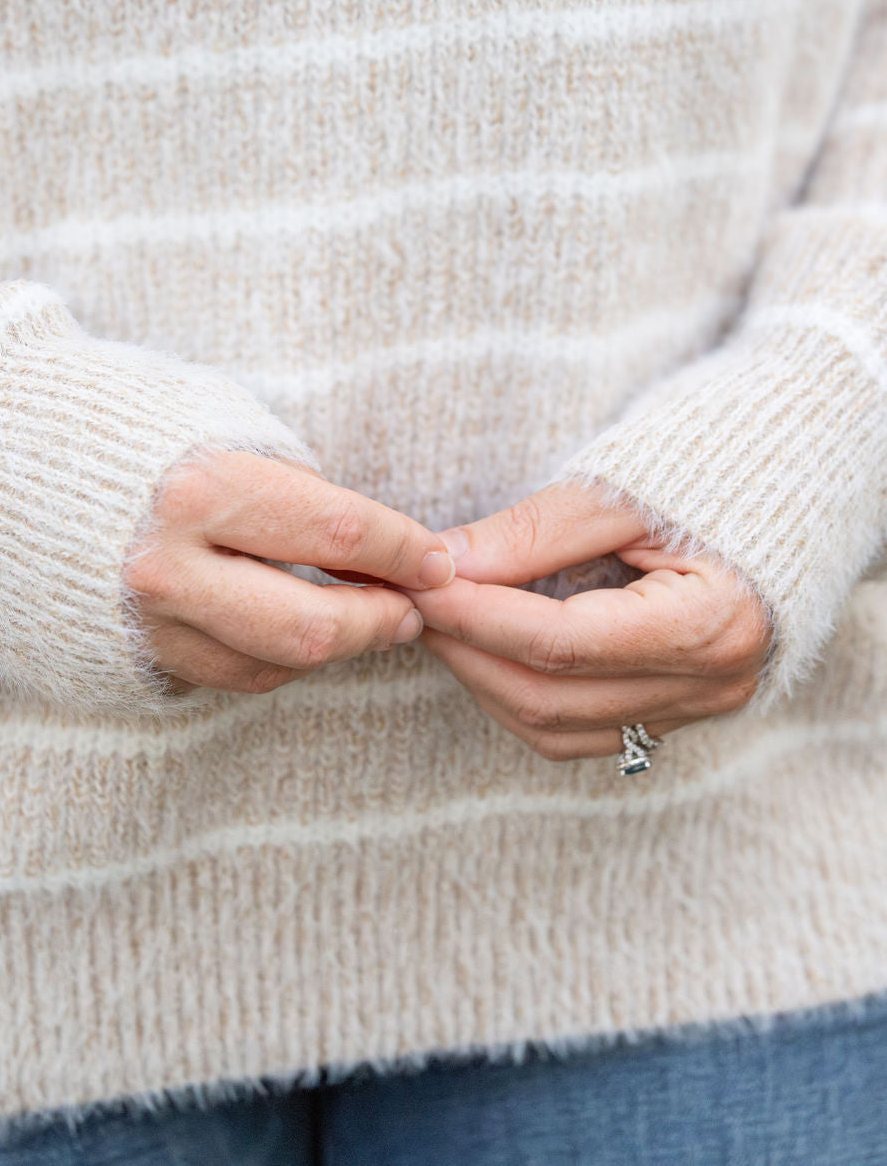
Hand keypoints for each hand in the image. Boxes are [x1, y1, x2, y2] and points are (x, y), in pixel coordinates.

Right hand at [123, 452, 454, 694]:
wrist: (10, 462)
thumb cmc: (130, 428)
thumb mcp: (218, 423)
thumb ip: (292, 486)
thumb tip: (367, 543)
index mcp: (198, 492)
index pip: (338, 535)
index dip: (404, 550)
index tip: (439, 558)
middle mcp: (168, 568)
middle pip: (314, 627)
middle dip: (382, 620)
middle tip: (415, 605)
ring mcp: (145, 622)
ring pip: (275, 664)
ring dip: (336, 646)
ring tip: (369, 618)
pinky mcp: (131, 654)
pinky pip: (228, 676)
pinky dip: (279, 658)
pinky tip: (299, 627)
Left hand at [409, 482, 771, 761]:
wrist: (790, 484)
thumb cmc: (710, 471)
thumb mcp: (619, 489)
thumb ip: (532, 534)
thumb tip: (445, 563)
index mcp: (710, 623)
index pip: (561, 643)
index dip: (478, 616)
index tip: (420, 583)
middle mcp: (711, 683)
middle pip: (551, 697)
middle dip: (467, 650)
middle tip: (411, 600)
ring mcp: (699, 706)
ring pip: (557, 728)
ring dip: (484, 679)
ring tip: (441, 621)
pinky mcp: (679, 710)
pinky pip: (580, 730)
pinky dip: (521, 695)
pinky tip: (488, 647)